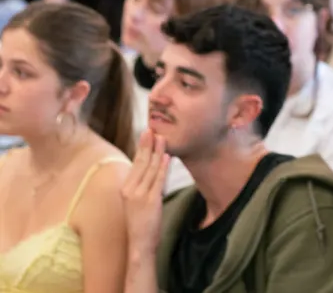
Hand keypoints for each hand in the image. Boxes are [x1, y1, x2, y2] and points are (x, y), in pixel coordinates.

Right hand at [122, 130, 169, 255]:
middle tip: (152, 128)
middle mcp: (130, 190)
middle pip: (141, 162)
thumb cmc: (140, 220)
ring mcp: (140, 195)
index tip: (146, 133)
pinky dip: (163, 167)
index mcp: (125, 188)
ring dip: (157, 152)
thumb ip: (141, 182)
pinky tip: (166, 156)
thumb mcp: (135, 199)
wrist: (139, 243)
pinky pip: (158, 180)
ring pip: (151, 169)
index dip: (141, 147)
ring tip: (162, 138)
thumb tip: (149, 164)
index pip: (135, 163)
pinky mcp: (151, 201)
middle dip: (147, 144)